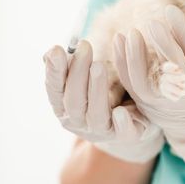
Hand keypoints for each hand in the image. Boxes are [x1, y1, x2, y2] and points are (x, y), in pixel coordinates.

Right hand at [43, 41, 163, 162]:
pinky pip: (122, 132)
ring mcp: (101, 131)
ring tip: (98, 66)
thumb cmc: (104, 90)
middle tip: (84, 47)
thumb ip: (70, 65)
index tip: (57, 49)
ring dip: (96, 89)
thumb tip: (51, 53)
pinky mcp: (126, 136)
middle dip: (77, 73)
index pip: (54, 89)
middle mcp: (79, 122)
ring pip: (96, 114)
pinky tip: (120, 112)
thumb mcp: (85, 76)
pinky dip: (121, 123)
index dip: (54, 71)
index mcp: (64, 106)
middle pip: (73, 100)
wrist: (133, 119)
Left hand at [113, 5, 184, 170]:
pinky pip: (130, 85)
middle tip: (152, 23)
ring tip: (131, 33)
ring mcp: (164, 102)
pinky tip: (118, 40)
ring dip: (136, 57)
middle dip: (164, 46)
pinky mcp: (146, 103)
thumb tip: (173, 12)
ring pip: (147, 83)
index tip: (171, 10)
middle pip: (176, 70)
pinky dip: (122, 63)